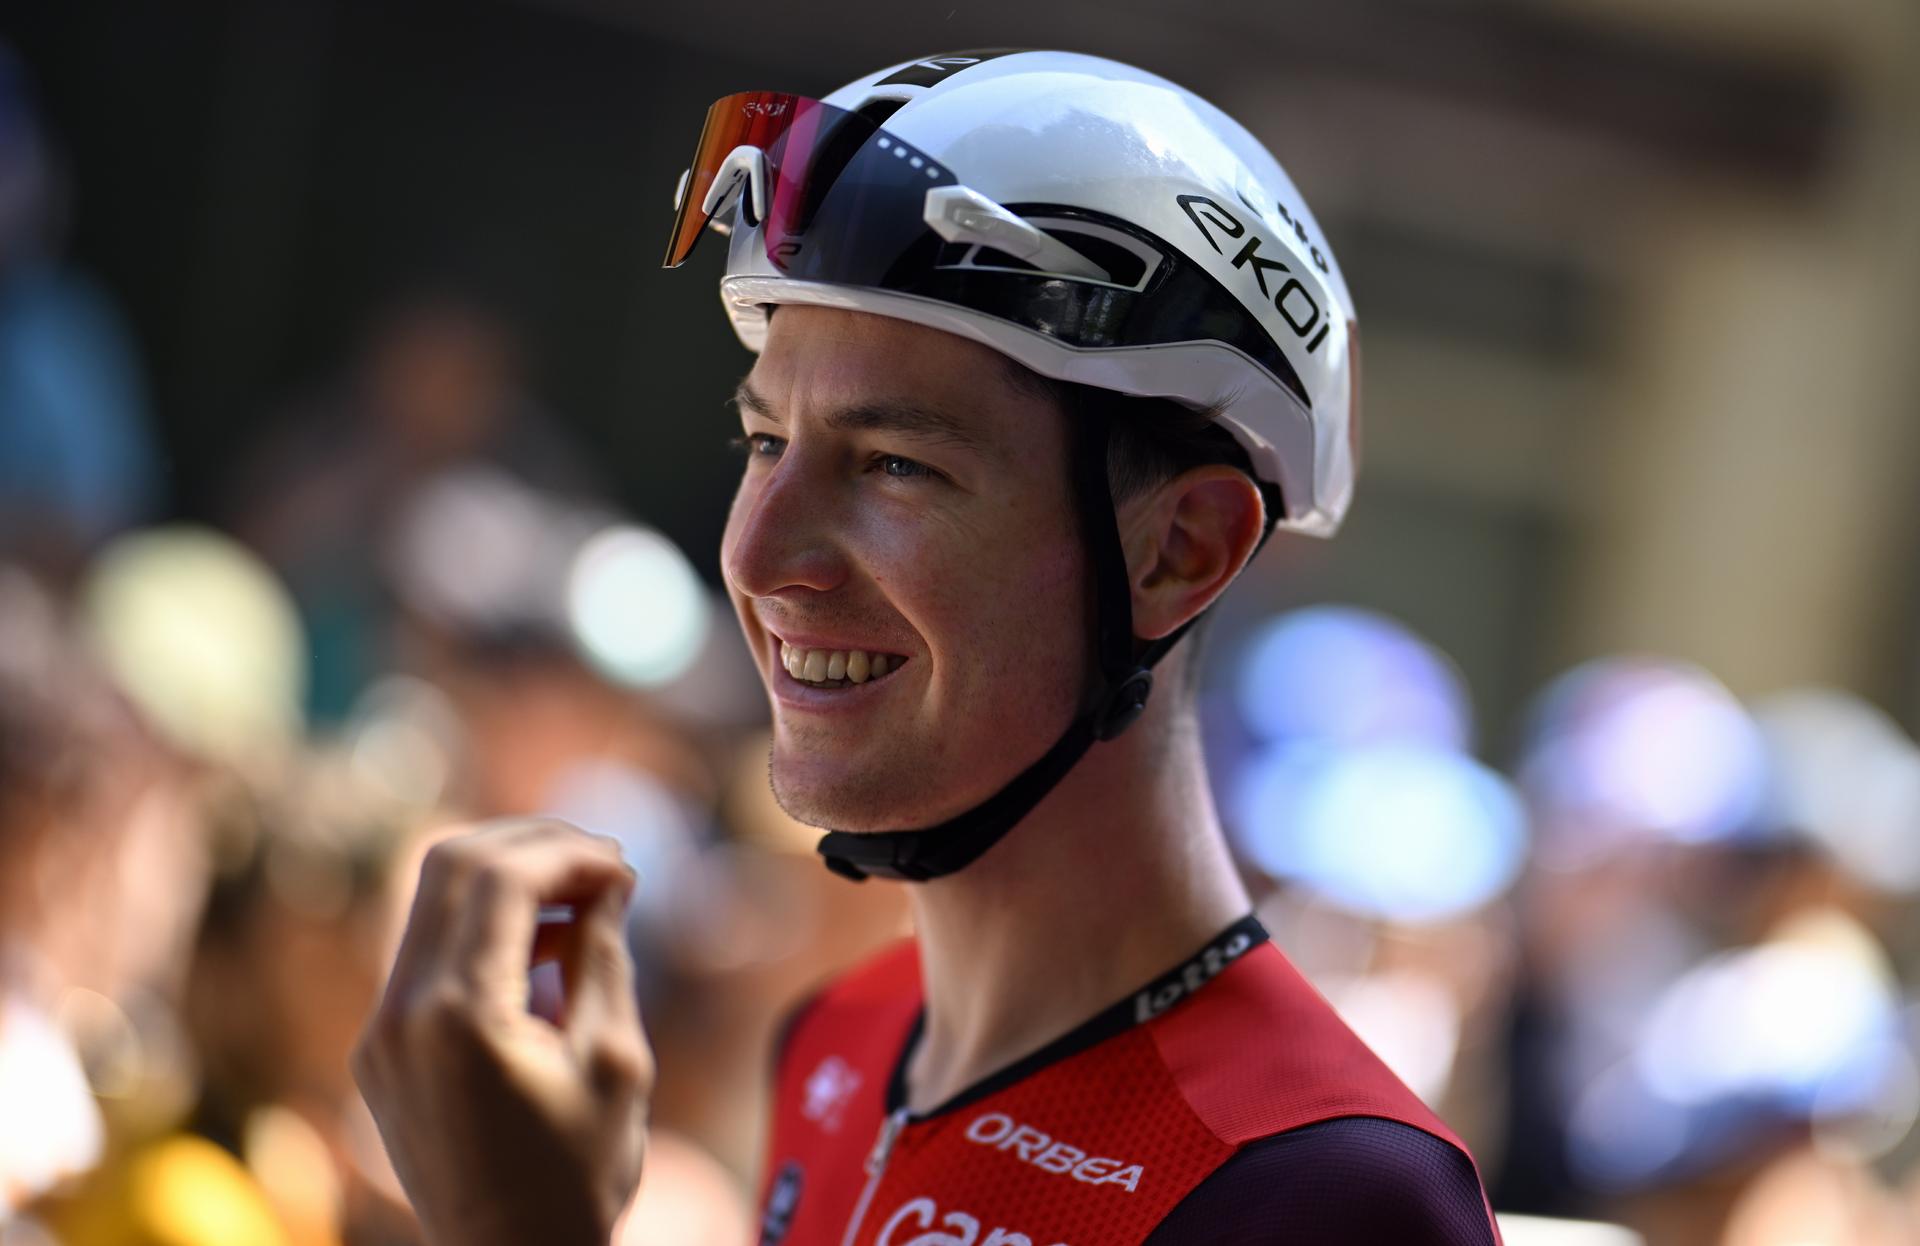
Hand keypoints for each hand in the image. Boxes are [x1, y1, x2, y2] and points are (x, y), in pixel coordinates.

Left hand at [352, 819, 651, 1245]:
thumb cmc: (576, 1177)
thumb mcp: (615, 1060)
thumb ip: (602, 955)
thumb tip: (606, 882)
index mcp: (458, 1017)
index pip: (502, 876)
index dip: (569, 853)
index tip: (625, 868)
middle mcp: (400, 1015)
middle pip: (452, 865)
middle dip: (534, 848)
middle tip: (603, 867)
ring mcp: (379, 1032)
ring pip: (432, 900)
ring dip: (507, 881)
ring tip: (582, 902)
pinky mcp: (379, 1051)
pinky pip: (426, 953)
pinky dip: (483, 926)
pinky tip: (542, 946)